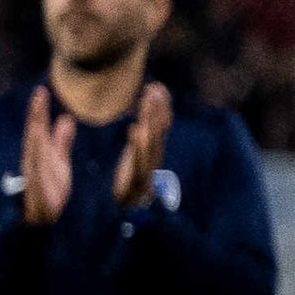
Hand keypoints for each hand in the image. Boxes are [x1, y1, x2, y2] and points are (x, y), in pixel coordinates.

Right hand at [19, 91, 74, 225]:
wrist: (43, 217)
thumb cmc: (49, 187)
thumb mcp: (59, 159)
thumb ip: (61, 140)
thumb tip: (66, 118)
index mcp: (39, 152)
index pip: (38, 128)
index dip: (39, 110)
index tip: (41, 90)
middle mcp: (33, 160)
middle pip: (34, 134)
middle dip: (36, 115)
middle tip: (39, 94)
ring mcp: (34, 174)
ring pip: (34, 151)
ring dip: (36, 133)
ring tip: (38, 115)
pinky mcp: (37, 189)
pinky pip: (37, 175)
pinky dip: (39, 163)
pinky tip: (40, 150)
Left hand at [113, 89, 167, 206]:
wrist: (133, 208)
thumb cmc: (133, 180)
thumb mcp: (137, 156)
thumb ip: (141, 139)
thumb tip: (142, 120)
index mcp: (153, 149)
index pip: (161, 123)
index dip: (160, 105)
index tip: (156, 85)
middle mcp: (154, 156)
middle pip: (158, 128)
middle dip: (156, 107)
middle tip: (153, 87)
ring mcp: (148, 167)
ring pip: (151, 139)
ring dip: (150, 119)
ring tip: (146, 101)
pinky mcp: (139, 179)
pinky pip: (140, 159)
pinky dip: (138, 144)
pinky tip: (134, 129)